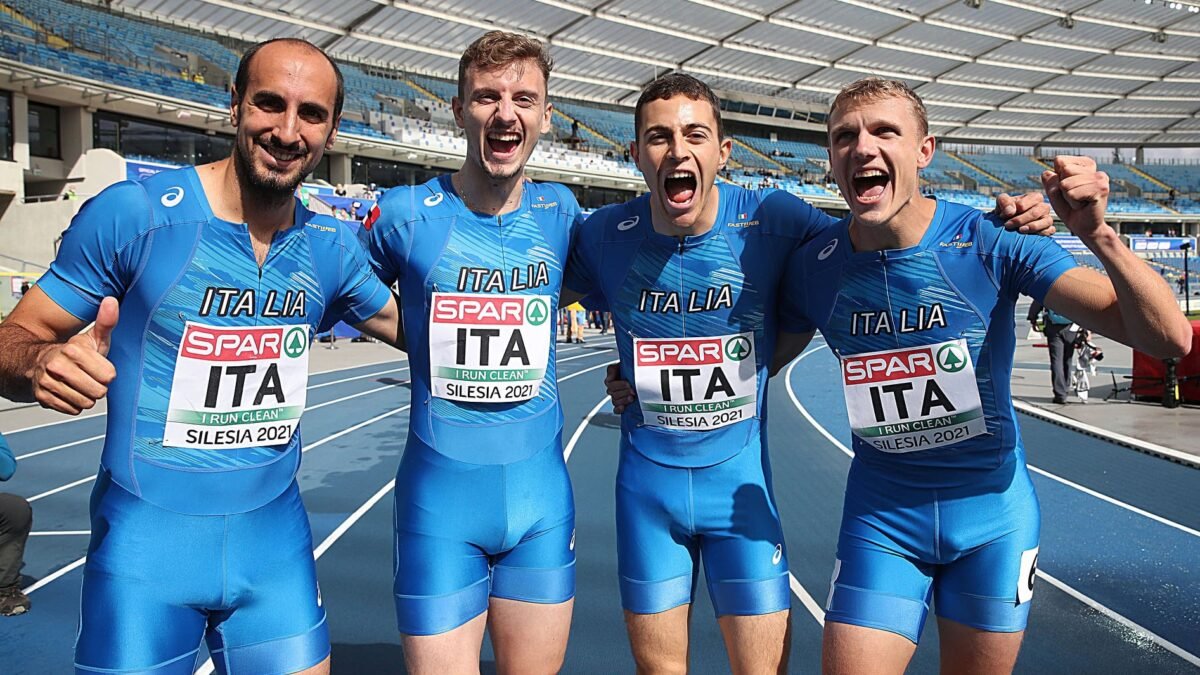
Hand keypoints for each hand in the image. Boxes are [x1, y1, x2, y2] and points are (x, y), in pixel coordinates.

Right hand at [32, 297, 117, 414]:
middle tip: (89, 378)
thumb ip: (105, 322)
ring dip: (86, 397)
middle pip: (98, 392)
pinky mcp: (43, 398)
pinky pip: (72, 410)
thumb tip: (111, 301)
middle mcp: (57, 366)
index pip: (108, 376)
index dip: (107, 374)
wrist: (37, 362)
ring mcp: (48, 383)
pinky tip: (69, 392)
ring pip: (86, 403)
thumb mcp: (91, 337)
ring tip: (79, 384)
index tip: (98, 367)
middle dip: (98, 387)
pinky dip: (73, 404)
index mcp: (72, 350)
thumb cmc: (72, 353)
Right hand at [604, 363, 635, 413]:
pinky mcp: (621, 405)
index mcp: (612, 378)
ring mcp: (617, 397)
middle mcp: (613, 388)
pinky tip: (623, 407)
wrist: (642, 375)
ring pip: (614, 401)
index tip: (628, 383)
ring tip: (632, 398)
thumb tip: (609, 377)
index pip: (609, 383)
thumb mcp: (622, 364)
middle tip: (632, 390)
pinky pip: (616, 409)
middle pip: (613, 393)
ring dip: (623, 400)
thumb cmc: (633, 369)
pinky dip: (618, 409)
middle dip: (623, 392)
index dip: (619, 384)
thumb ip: (612, 369)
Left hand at [995, 192, 1053, 234]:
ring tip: (1020, 230)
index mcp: (1035, 197)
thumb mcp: (1002, 202)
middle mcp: (1043, 207)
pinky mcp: (1049, 229)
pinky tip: (1031, 235)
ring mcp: (1047, 218)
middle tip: (1007, 225)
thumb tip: (1010, 211)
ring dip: (1032, 226)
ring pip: (1046, 221)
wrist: (1006, 224)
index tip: (1004, 215)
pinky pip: (1050, 230)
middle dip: (1020, 220)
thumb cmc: (1006, 210)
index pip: (1031, 200)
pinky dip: (1043, 233)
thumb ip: (1004, 201)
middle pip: (1036, 213)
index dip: (1017, 208)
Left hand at [1041, 156, 1109, 238]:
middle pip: (1063, 170)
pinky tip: (1084, 205)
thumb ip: (1050, 181)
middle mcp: (1095, 169)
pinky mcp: (1101, 189)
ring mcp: (1100, 178)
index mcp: (1084, 164)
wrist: (1084, 227)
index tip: (1069, 189)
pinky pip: (1072, 193)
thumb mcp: (1055, 193)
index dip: (1058, 178)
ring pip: (1066, 183)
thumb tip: (1046, 172)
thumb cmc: (1070, 209)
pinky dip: (1073, 202)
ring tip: (1079, 202)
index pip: (1060, 161)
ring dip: (1068, 197)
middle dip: (1062, 188)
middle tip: (1074, 198)